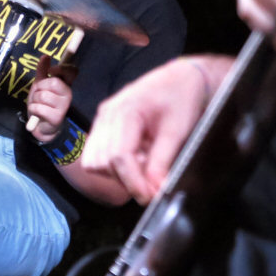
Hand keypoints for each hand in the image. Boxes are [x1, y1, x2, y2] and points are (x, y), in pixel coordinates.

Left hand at [27, 56, 73, 142]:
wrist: (42, 125)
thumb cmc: (43, 103)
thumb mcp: (41, 85)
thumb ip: (43, 71)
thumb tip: (45, 56)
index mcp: (65, 84)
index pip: (71, 72)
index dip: (60, 69)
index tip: (51, 71)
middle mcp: (68, 94)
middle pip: (52, 82)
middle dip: (39, 88)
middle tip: (39, 94)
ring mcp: (64, 106)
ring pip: (42, 95)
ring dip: (34, 100)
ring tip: (38, 105)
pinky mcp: (57, 117)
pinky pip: (38, 107)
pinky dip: (33, 109)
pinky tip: (37, 114)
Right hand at [82, 56, 231, 203]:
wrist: (181, 78)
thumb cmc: (181, 98)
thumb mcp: (177, 132)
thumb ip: (162, 163)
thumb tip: (154, 191)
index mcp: (125, 110)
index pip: (118, 157)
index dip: (133, 182)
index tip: (149, 197)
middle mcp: (107, 113)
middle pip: (102, 162)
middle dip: (125, 179)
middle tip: (151, 181)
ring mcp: (103, 118)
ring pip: (94, 161)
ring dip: (117, 172)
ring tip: (144, 164)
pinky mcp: (104, 124)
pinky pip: (97, 153)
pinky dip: (114, 164)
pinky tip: (137, 157)